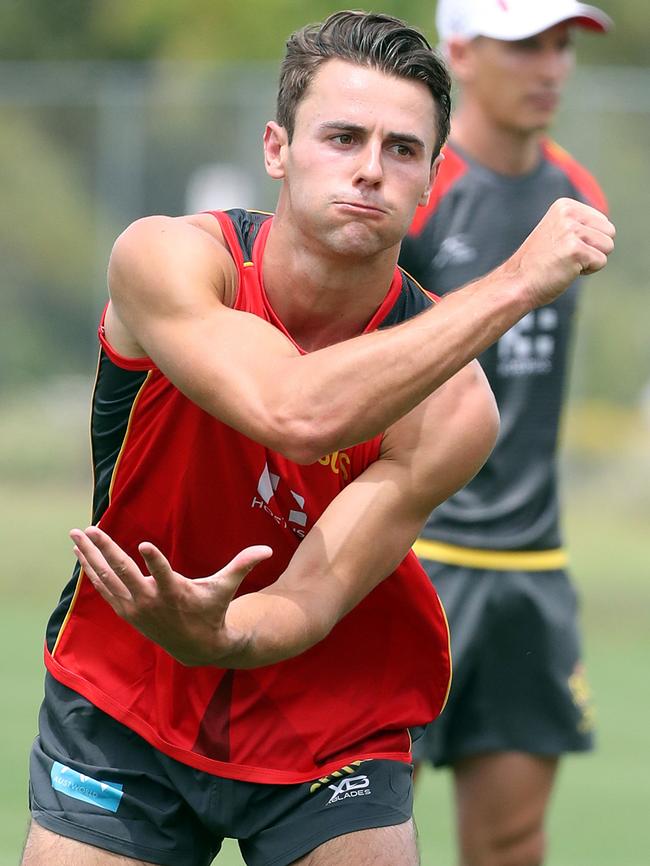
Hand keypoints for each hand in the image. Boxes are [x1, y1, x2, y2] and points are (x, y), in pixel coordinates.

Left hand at [70, 526, 272, 665]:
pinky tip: (82, 555)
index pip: (164, 574)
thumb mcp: (226, 587)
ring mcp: (135, 607)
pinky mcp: (126, 611)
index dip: (155, 561)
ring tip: (75, 535)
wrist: (196, 647)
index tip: (144, 544)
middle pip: (123, 572)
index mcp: (175, 592)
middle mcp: (150, 600)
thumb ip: (243, 565)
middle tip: (90, 529)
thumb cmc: (212, 610)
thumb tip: (267, 550)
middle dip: (105, 549)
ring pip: (106, 578)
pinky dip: (92, 571)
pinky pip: (104, 588)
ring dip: (89, 556)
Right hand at [503, 197, 614, 308]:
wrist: (516, 284)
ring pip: (608, 246)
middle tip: (565, 257)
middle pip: (609, 231)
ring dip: (590, 260)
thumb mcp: (558, 233)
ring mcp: (571, 231)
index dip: (588, 240)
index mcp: (564, 205)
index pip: (603, 221)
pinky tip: (565, 270)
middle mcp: (568, 214)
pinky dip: (586, 271)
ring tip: (565, 263)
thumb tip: (610, 228)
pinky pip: (601, 262)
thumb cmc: (539, 264)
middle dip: (593, 249)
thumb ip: (581, 225)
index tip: (563, 247)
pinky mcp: (575, 250)